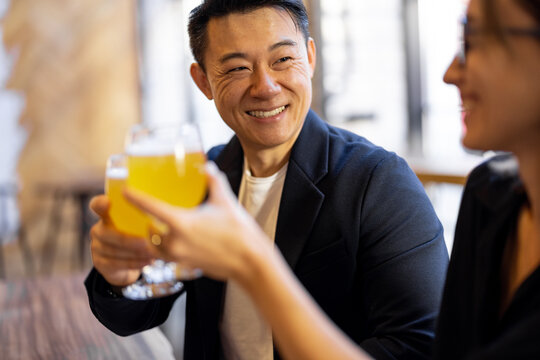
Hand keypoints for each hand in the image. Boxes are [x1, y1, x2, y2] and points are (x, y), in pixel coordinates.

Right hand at [89, 195, 154, 285]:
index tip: (108, 202)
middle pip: (105, 233)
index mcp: (108, 215)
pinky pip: (115, 263)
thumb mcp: (143, 226)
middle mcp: (98, 229)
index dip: (100, 203)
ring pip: (112, 250)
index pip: (97, 205)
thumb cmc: (139, 238)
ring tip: (152, 253)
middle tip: (146, 242)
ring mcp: (96, 247)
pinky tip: (148, 261)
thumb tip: (158, 223)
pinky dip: (134, 263)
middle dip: (127, 239)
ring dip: (134, 252)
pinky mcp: (99, 263)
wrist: (130, 264)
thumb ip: (145, 221)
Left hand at [124, 162, 271, 283]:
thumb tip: (206, 166)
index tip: (125, 190)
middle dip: (144, 220)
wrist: (250, 262)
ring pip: (154, 245)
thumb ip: (213, 181)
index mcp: (182, 222)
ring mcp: (179, 255)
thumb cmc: (239, 232)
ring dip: (152, 236)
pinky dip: (162, 247)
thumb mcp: (225, 201)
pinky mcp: (185, 264)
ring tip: (156, 225)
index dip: (135, 197)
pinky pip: (165, 256)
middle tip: (143, 209)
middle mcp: (175, 240)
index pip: (150, 207)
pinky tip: (171, 240)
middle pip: (148, 229)